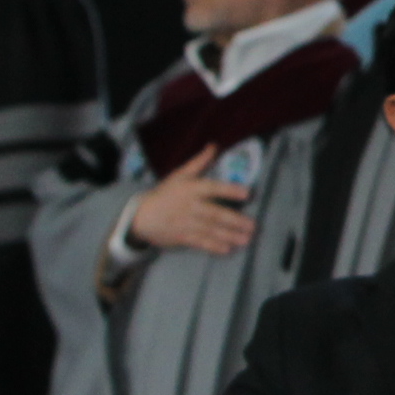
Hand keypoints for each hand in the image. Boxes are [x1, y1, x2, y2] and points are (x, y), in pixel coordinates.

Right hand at [126, 146, 256, 256]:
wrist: (141, 215)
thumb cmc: (165, 193)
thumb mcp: (180, 175)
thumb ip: (200, 162)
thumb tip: (214, 145)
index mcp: (191, 188)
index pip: (212, 188)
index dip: (229, 190)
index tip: (247, 193)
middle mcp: (190, 206)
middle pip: (214, 213)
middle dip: (234, 220)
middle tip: (252, 225)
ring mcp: (186, 223)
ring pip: (210, 230)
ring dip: (229, 235)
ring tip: (246, 239)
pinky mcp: (182, 237)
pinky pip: (200, 242)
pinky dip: (213, 246)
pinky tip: (227, 249)